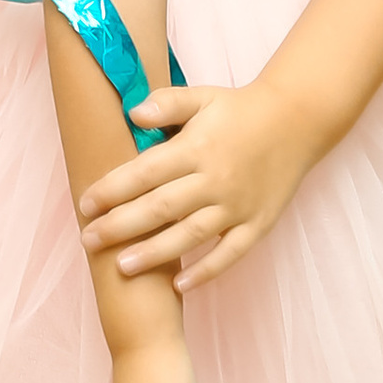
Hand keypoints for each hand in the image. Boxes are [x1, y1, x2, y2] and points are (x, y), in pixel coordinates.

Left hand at [79, 77, 331, 295]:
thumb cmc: (239, 110)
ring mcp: (238, 205)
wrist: (296, 121)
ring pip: (191, 234)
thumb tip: (132, 114)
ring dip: (155, 253)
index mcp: (197, 147)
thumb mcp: (202, 97)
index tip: (85, 204)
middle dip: (121, 226)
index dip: (112, 189)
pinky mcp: (258, 224)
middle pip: (161, 207)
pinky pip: (230, 254)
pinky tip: (179, 286)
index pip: (146, 172)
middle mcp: (215, 179)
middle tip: (89, 240)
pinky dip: (206, 272)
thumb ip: (167, 104)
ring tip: (122, 267)